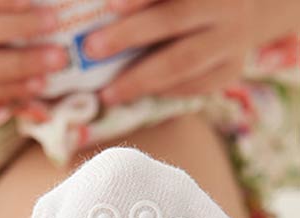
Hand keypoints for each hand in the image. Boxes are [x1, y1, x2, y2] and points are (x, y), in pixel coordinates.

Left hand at [84, 0, 256, 103]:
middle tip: (92, 48)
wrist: (241, 14)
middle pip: (175, 18)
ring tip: (108, 93)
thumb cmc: (185, 1)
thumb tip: (100, 11)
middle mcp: (227, 4)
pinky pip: (192, 85)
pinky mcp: (231, 69)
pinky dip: (161, 90)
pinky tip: (137, 94)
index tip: (110, 6)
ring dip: (139, 79)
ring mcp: (233, 38)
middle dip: (129, 35)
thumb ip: (146, 3)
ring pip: (182, 60)